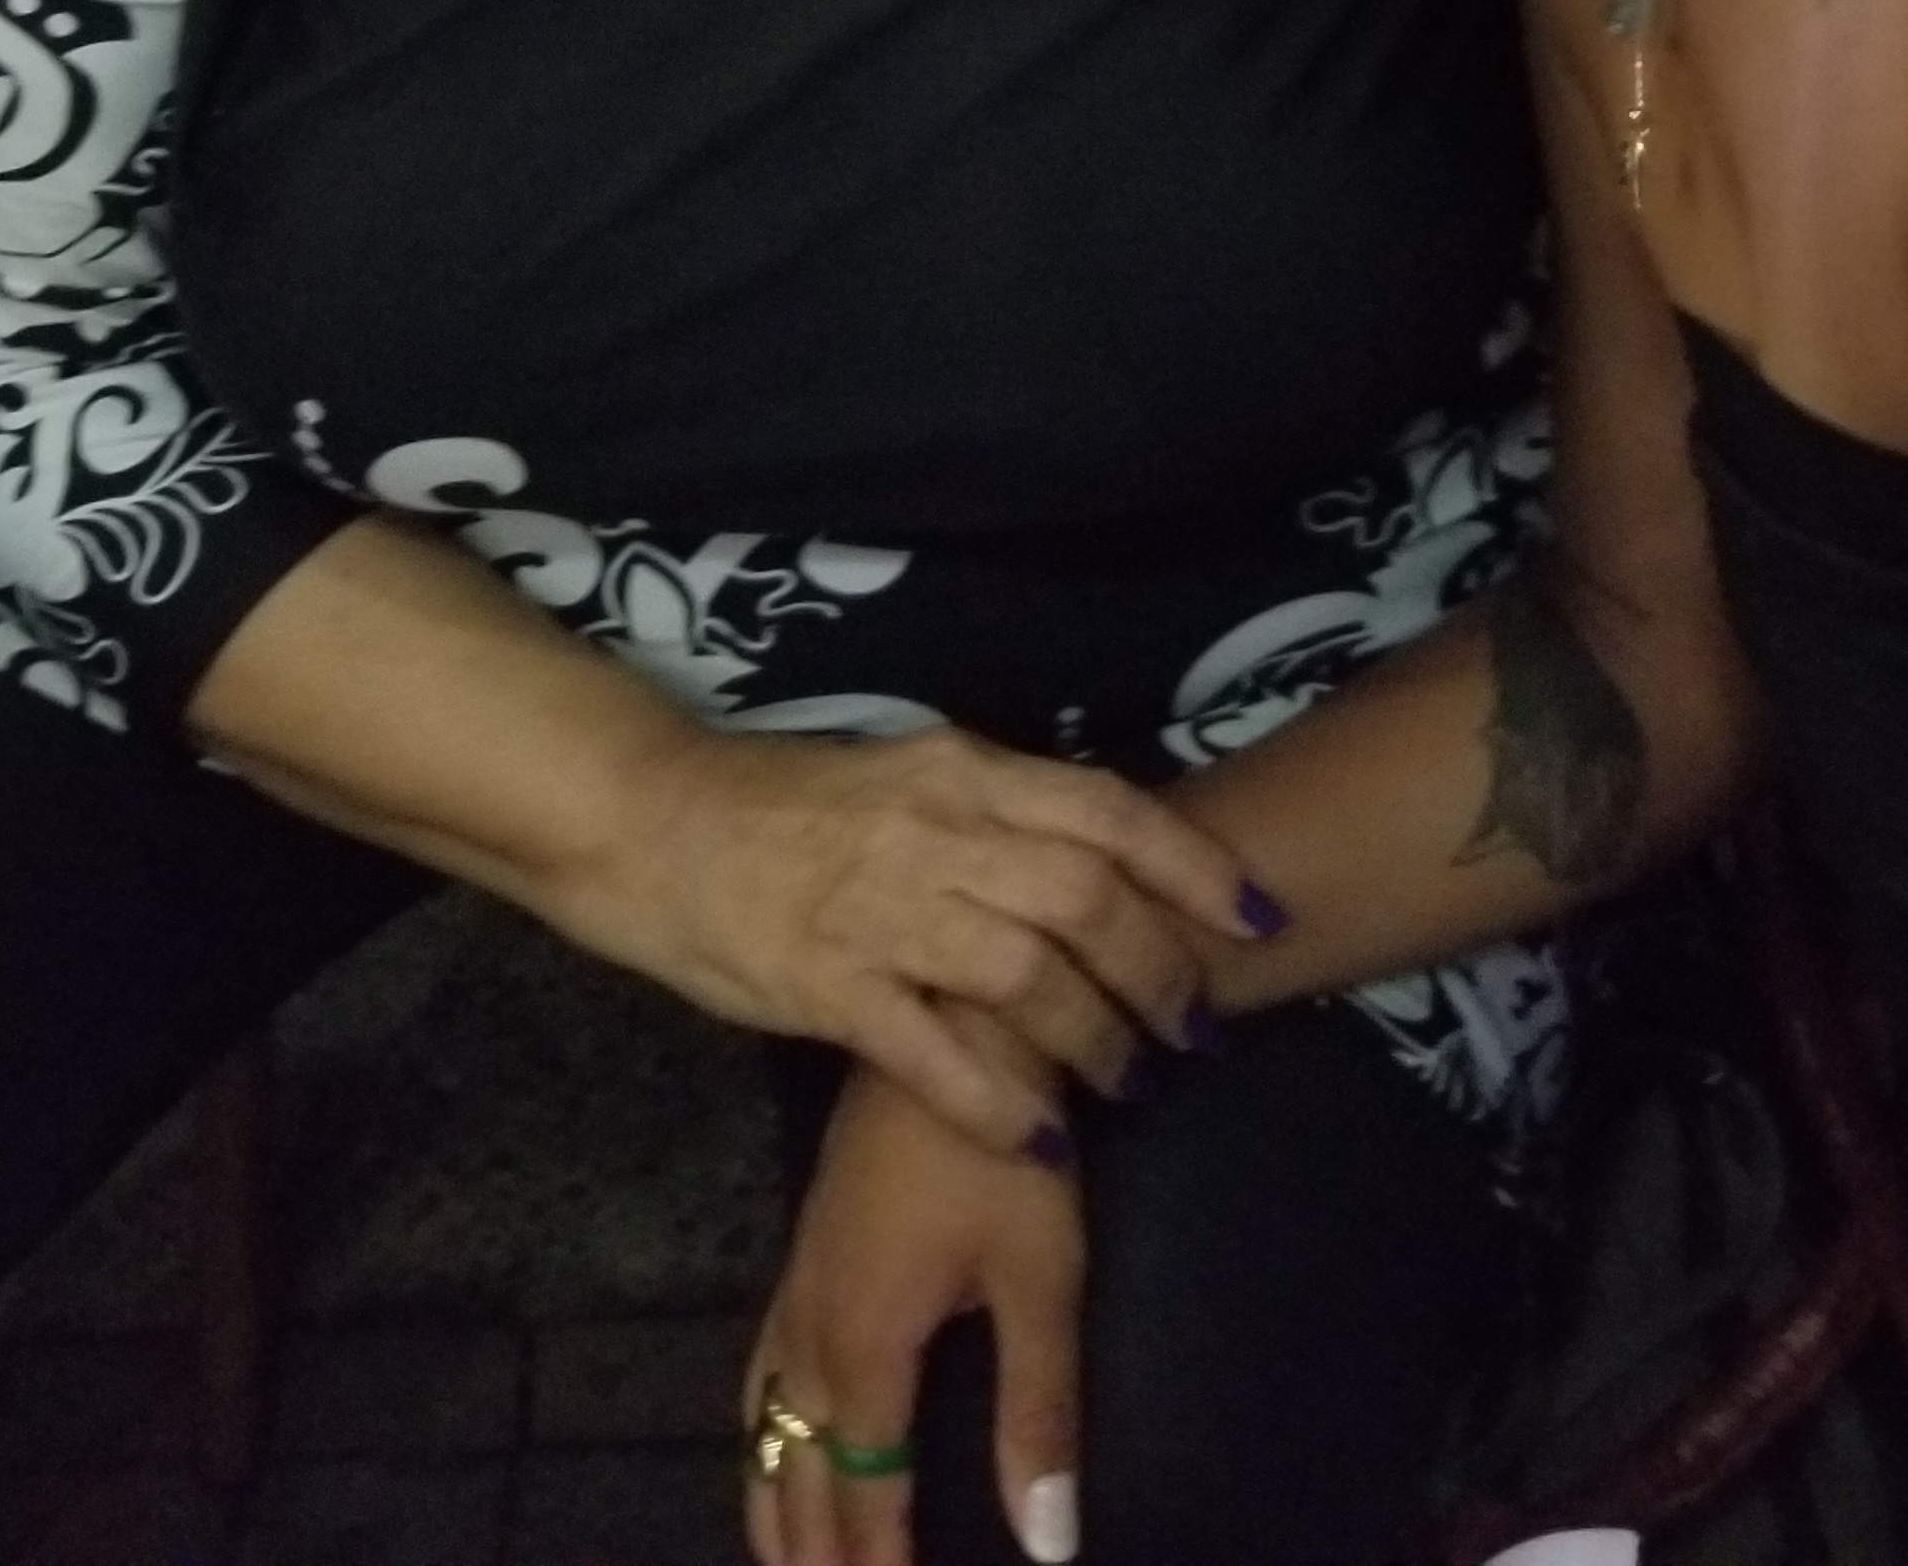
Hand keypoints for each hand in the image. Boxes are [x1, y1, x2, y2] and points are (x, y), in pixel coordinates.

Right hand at [542, 719, 1261, 1147]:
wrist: (654, 819)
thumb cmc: (785, 803)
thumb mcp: (905, 774)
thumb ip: (990, 812)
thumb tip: (1091, 859)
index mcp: (959, 770)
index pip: (1106, 810)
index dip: (1191, 866)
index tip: (1253, 915)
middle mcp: (935, 832)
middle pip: (1087, 901)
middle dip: (1160, 973)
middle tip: (1196, 1028)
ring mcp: (881, 911)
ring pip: (1028, 979)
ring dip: (1098, 1041)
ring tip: (1132, 1082)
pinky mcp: (828, 987)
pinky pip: (937, 1054)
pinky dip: (1003, 1100)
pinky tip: (1044, 1137)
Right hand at [745, 1059, 1084, 1565]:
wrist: (948, 1026)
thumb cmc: (1002, 1151)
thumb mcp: (1041, 1278)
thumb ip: (1039, 1412)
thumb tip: (1046, 1545)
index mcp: (866, 1349)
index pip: (865, 1499)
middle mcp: (813, 1333)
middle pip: (800, 1476)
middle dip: (816, 1557)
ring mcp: (799, 1288)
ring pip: (765, 1429)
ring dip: (778, 1505)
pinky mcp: (801, 1253)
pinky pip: (759, 1377)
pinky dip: (763, 1438)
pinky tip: (773, 1443)